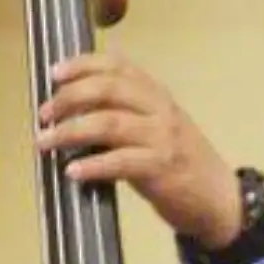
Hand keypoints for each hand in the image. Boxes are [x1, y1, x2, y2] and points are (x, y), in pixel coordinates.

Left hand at [36, 53, 243, 248]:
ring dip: (70, 131)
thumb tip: (76, 104)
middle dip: (69, 98)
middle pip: (109, 89)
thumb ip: (125, 111)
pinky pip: (120, 162)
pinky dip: (93, 165)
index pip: (118, 66)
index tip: (54, 74)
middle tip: (44, 114)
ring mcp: (162, 138)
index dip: (82, 65)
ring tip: (45, 142)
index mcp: (156, 94)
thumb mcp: (157, 126)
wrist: (220, 198)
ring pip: (109, 123)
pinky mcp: (161, 168)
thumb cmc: (180, 162)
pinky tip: (72, 172)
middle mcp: (160, 109)